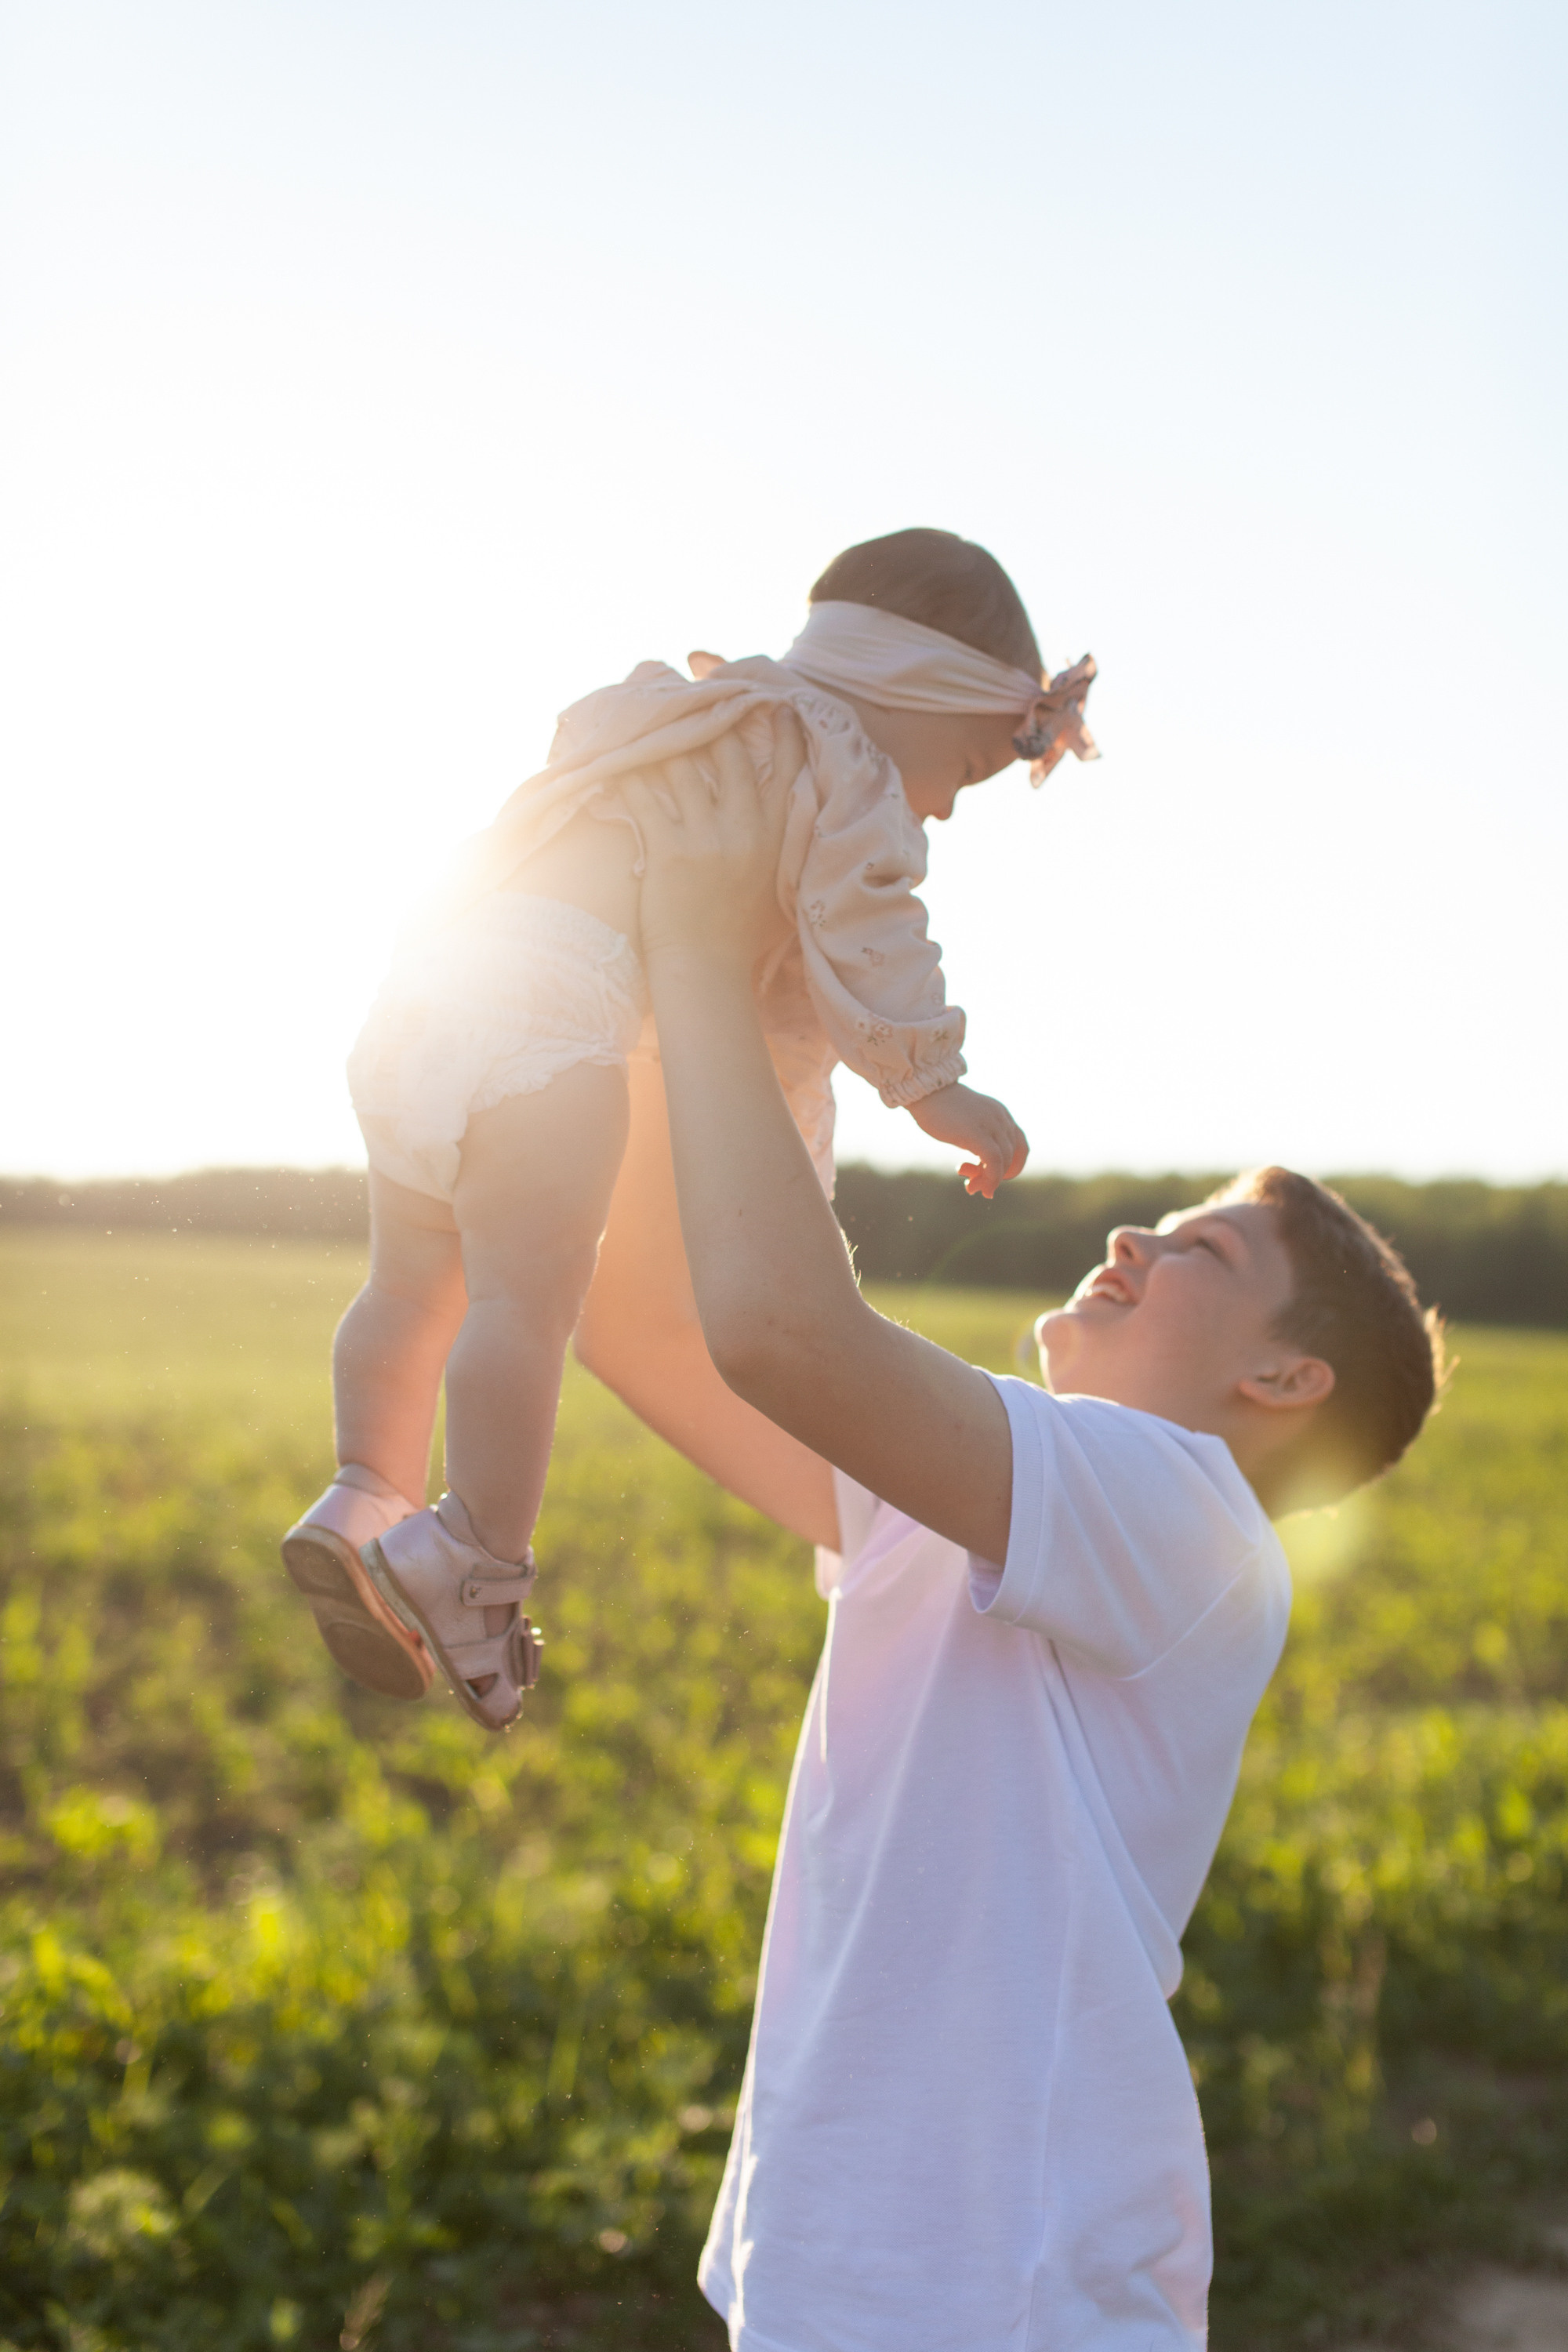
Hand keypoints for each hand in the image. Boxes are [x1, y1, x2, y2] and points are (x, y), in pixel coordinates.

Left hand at [622, 709, 802, 976]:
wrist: (706, 972)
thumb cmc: (741, 934)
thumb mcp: (780, 884)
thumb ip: (784, 844)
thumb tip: (787, 808)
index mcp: (778, 836)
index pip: (789, 767)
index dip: (782, 729)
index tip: (770, 701)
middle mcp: (745, 829)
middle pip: (729, 751)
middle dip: (709, 719)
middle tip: (689, 698)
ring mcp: (706, 838)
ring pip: (681, 764)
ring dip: (662, 740)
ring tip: (645, 721)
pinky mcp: (668, 850)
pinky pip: (642, 794)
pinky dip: (626, 773)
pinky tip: (613, 759)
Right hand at [907, 1082, 1029, 1199]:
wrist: (925, 1093)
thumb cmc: (941, 1110)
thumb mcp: (969, 1124)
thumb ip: (980, 1139)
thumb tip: (983, 1166)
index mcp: (1002, 1115)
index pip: (1020, 1148)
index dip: (1011, 1168)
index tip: (993, 1177)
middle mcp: (1001, 1119)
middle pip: (1010, 1157)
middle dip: (995, 1178)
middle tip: (973, 1187)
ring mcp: (991, 1124)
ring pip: (1003, 1162)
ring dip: (988, 1181)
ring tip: (970, 1187)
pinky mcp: (977, 1133)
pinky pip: (993, 1161)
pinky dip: (990, 1178)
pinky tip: (973, 1186)